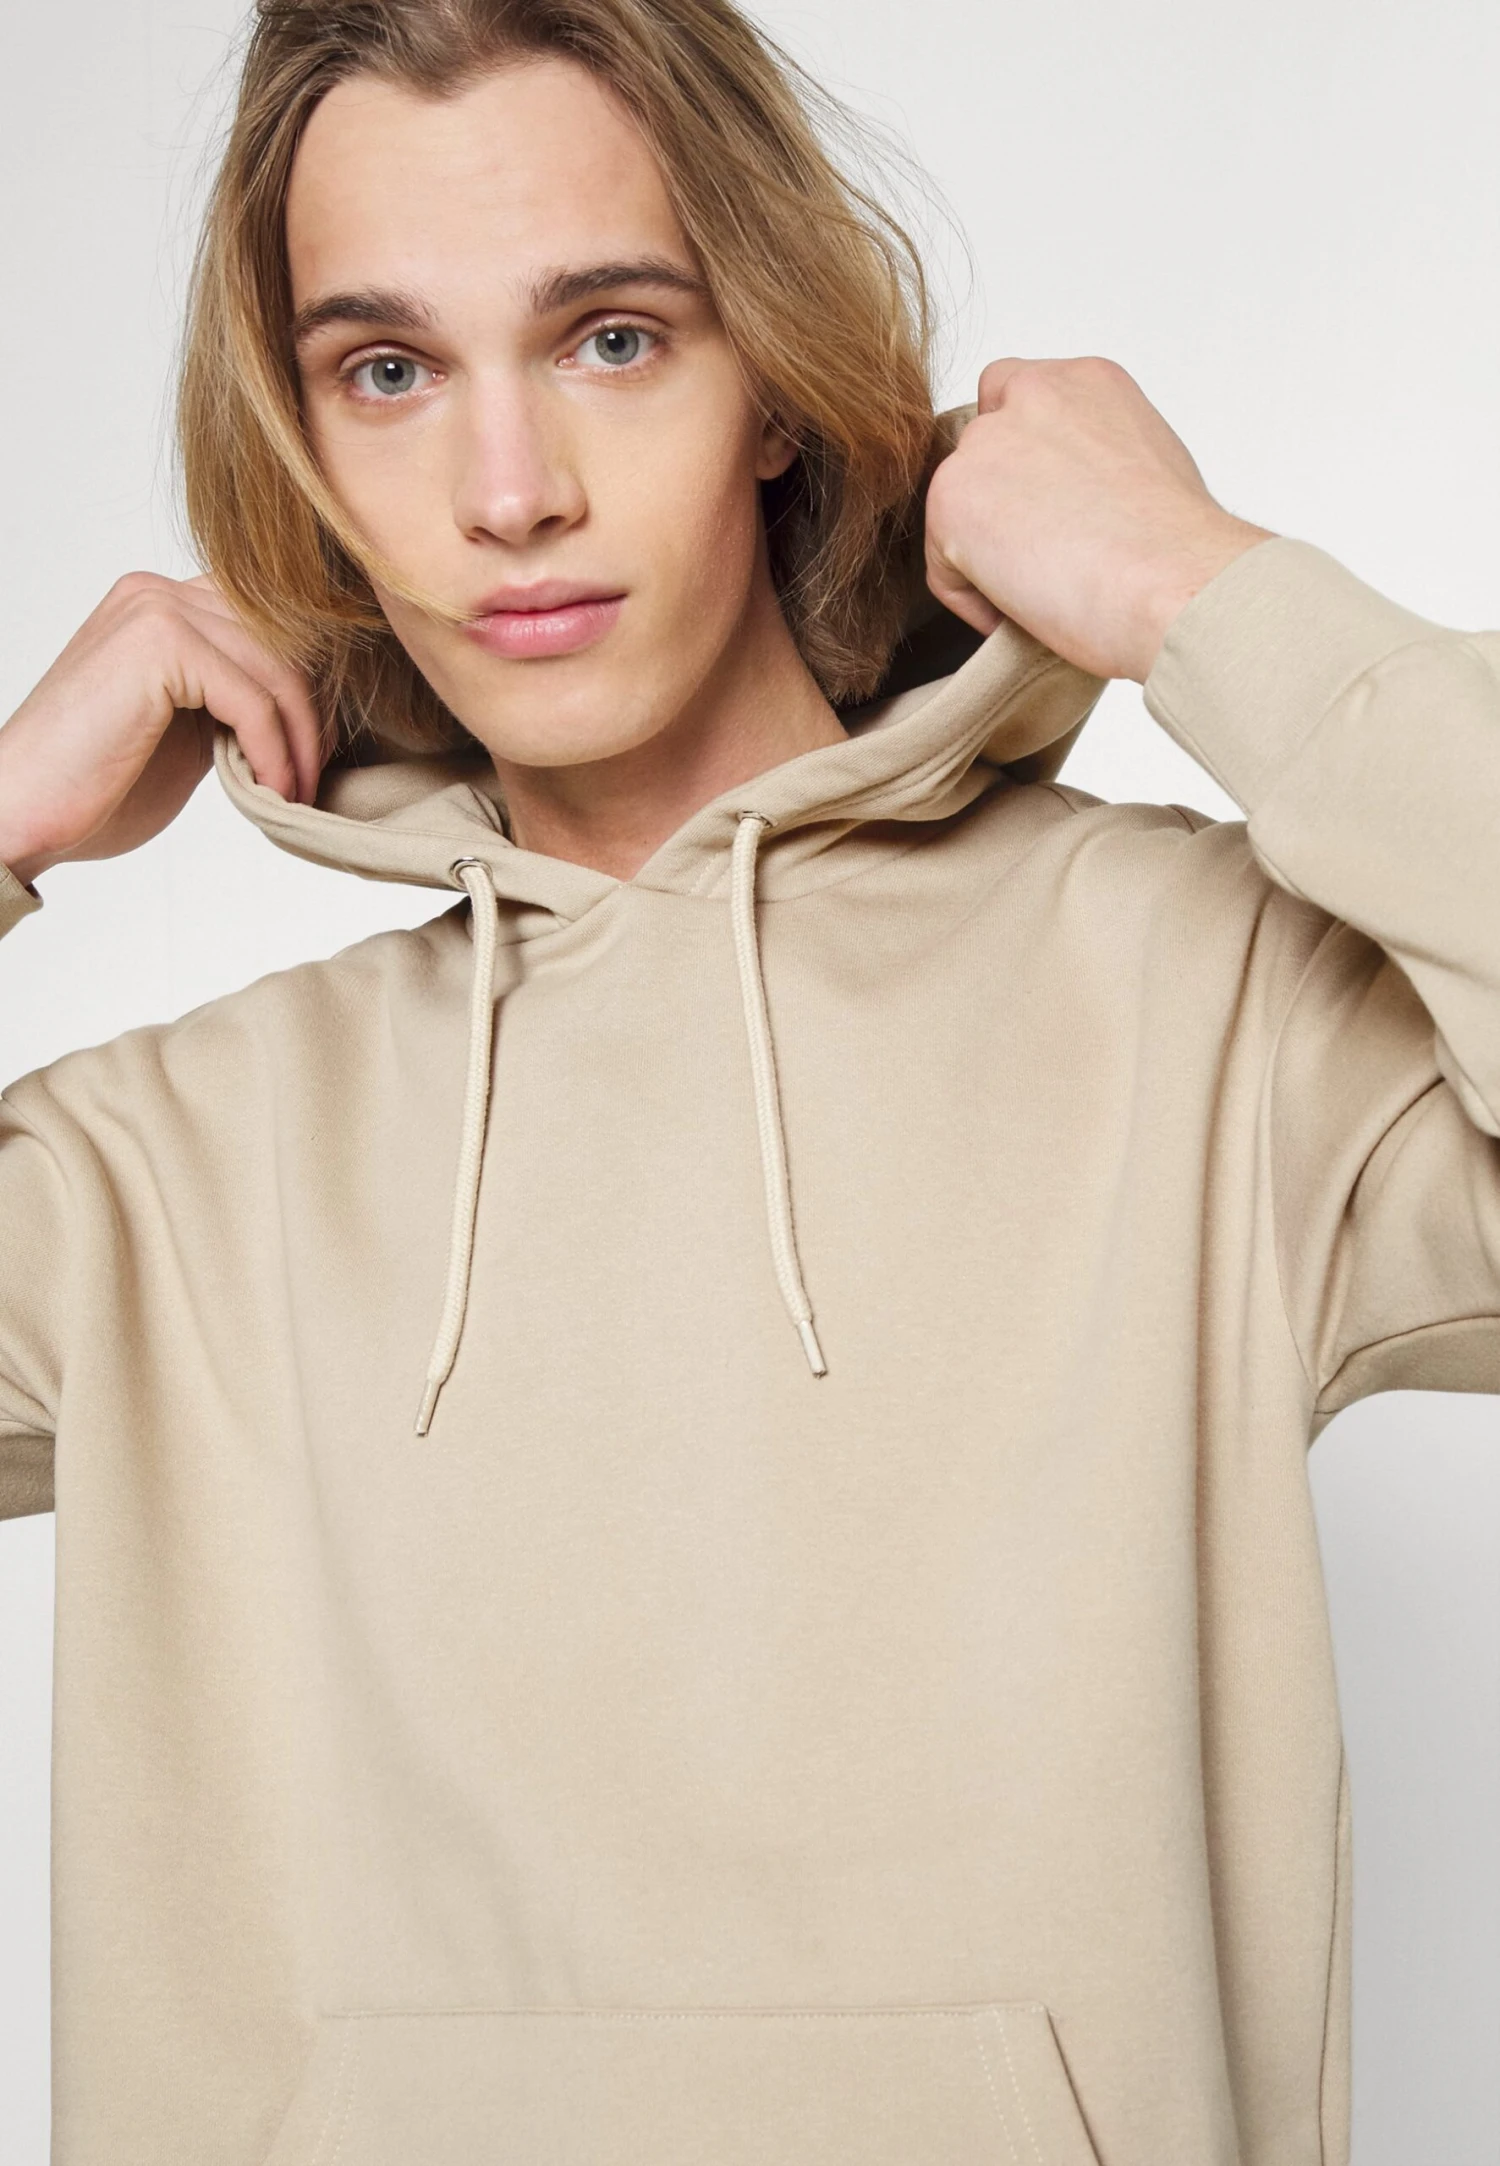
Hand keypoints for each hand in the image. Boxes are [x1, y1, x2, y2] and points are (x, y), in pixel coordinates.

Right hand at [0, 571, 324, 888]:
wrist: (22, 811)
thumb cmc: (93, 785)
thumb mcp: (184, 731)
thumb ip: (231, 704)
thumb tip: (303, 714)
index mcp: (161, 604)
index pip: (268, 627)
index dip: (304, 690)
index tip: (314, 753)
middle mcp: (159, 592)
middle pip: (283, 641)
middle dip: (312, 714)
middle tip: (315, 777)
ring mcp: (156, 610)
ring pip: (277, 669)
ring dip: (300, 741)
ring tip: (295, 792)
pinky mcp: (159, 644)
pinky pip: (253, 699)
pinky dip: (275, 752)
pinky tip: (272, 790)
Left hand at [923, 355, 1277, 682]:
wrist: (1177, 583)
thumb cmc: (1181, 551)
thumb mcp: (1150, 468)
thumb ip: (1093, 459)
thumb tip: (1072, 501)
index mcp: (1085, 382)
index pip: (1017, 398)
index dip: (1020, 462)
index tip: (1049, 511)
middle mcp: (1032, 395)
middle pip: (977, 453)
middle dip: (996, 506)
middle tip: (1042, 560)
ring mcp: (986, 444)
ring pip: (958, 512)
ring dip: (987, 556)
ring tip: (1047, 592)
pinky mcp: (952, 499)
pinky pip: (944, 569)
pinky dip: (977, 602)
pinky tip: (1030, 612)